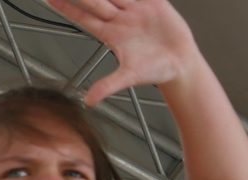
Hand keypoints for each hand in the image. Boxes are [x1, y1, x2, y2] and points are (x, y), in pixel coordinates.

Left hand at [47, 0, 207, 104]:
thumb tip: (89, 101)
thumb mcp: (129, 77)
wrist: (181, 65)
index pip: (83, 17)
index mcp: (111, 34)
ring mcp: (135, 10)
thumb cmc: (156, 70)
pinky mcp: (153, 3)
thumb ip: (108, 86)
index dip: (66, 7)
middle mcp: (120, 19)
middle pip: (95, 0)